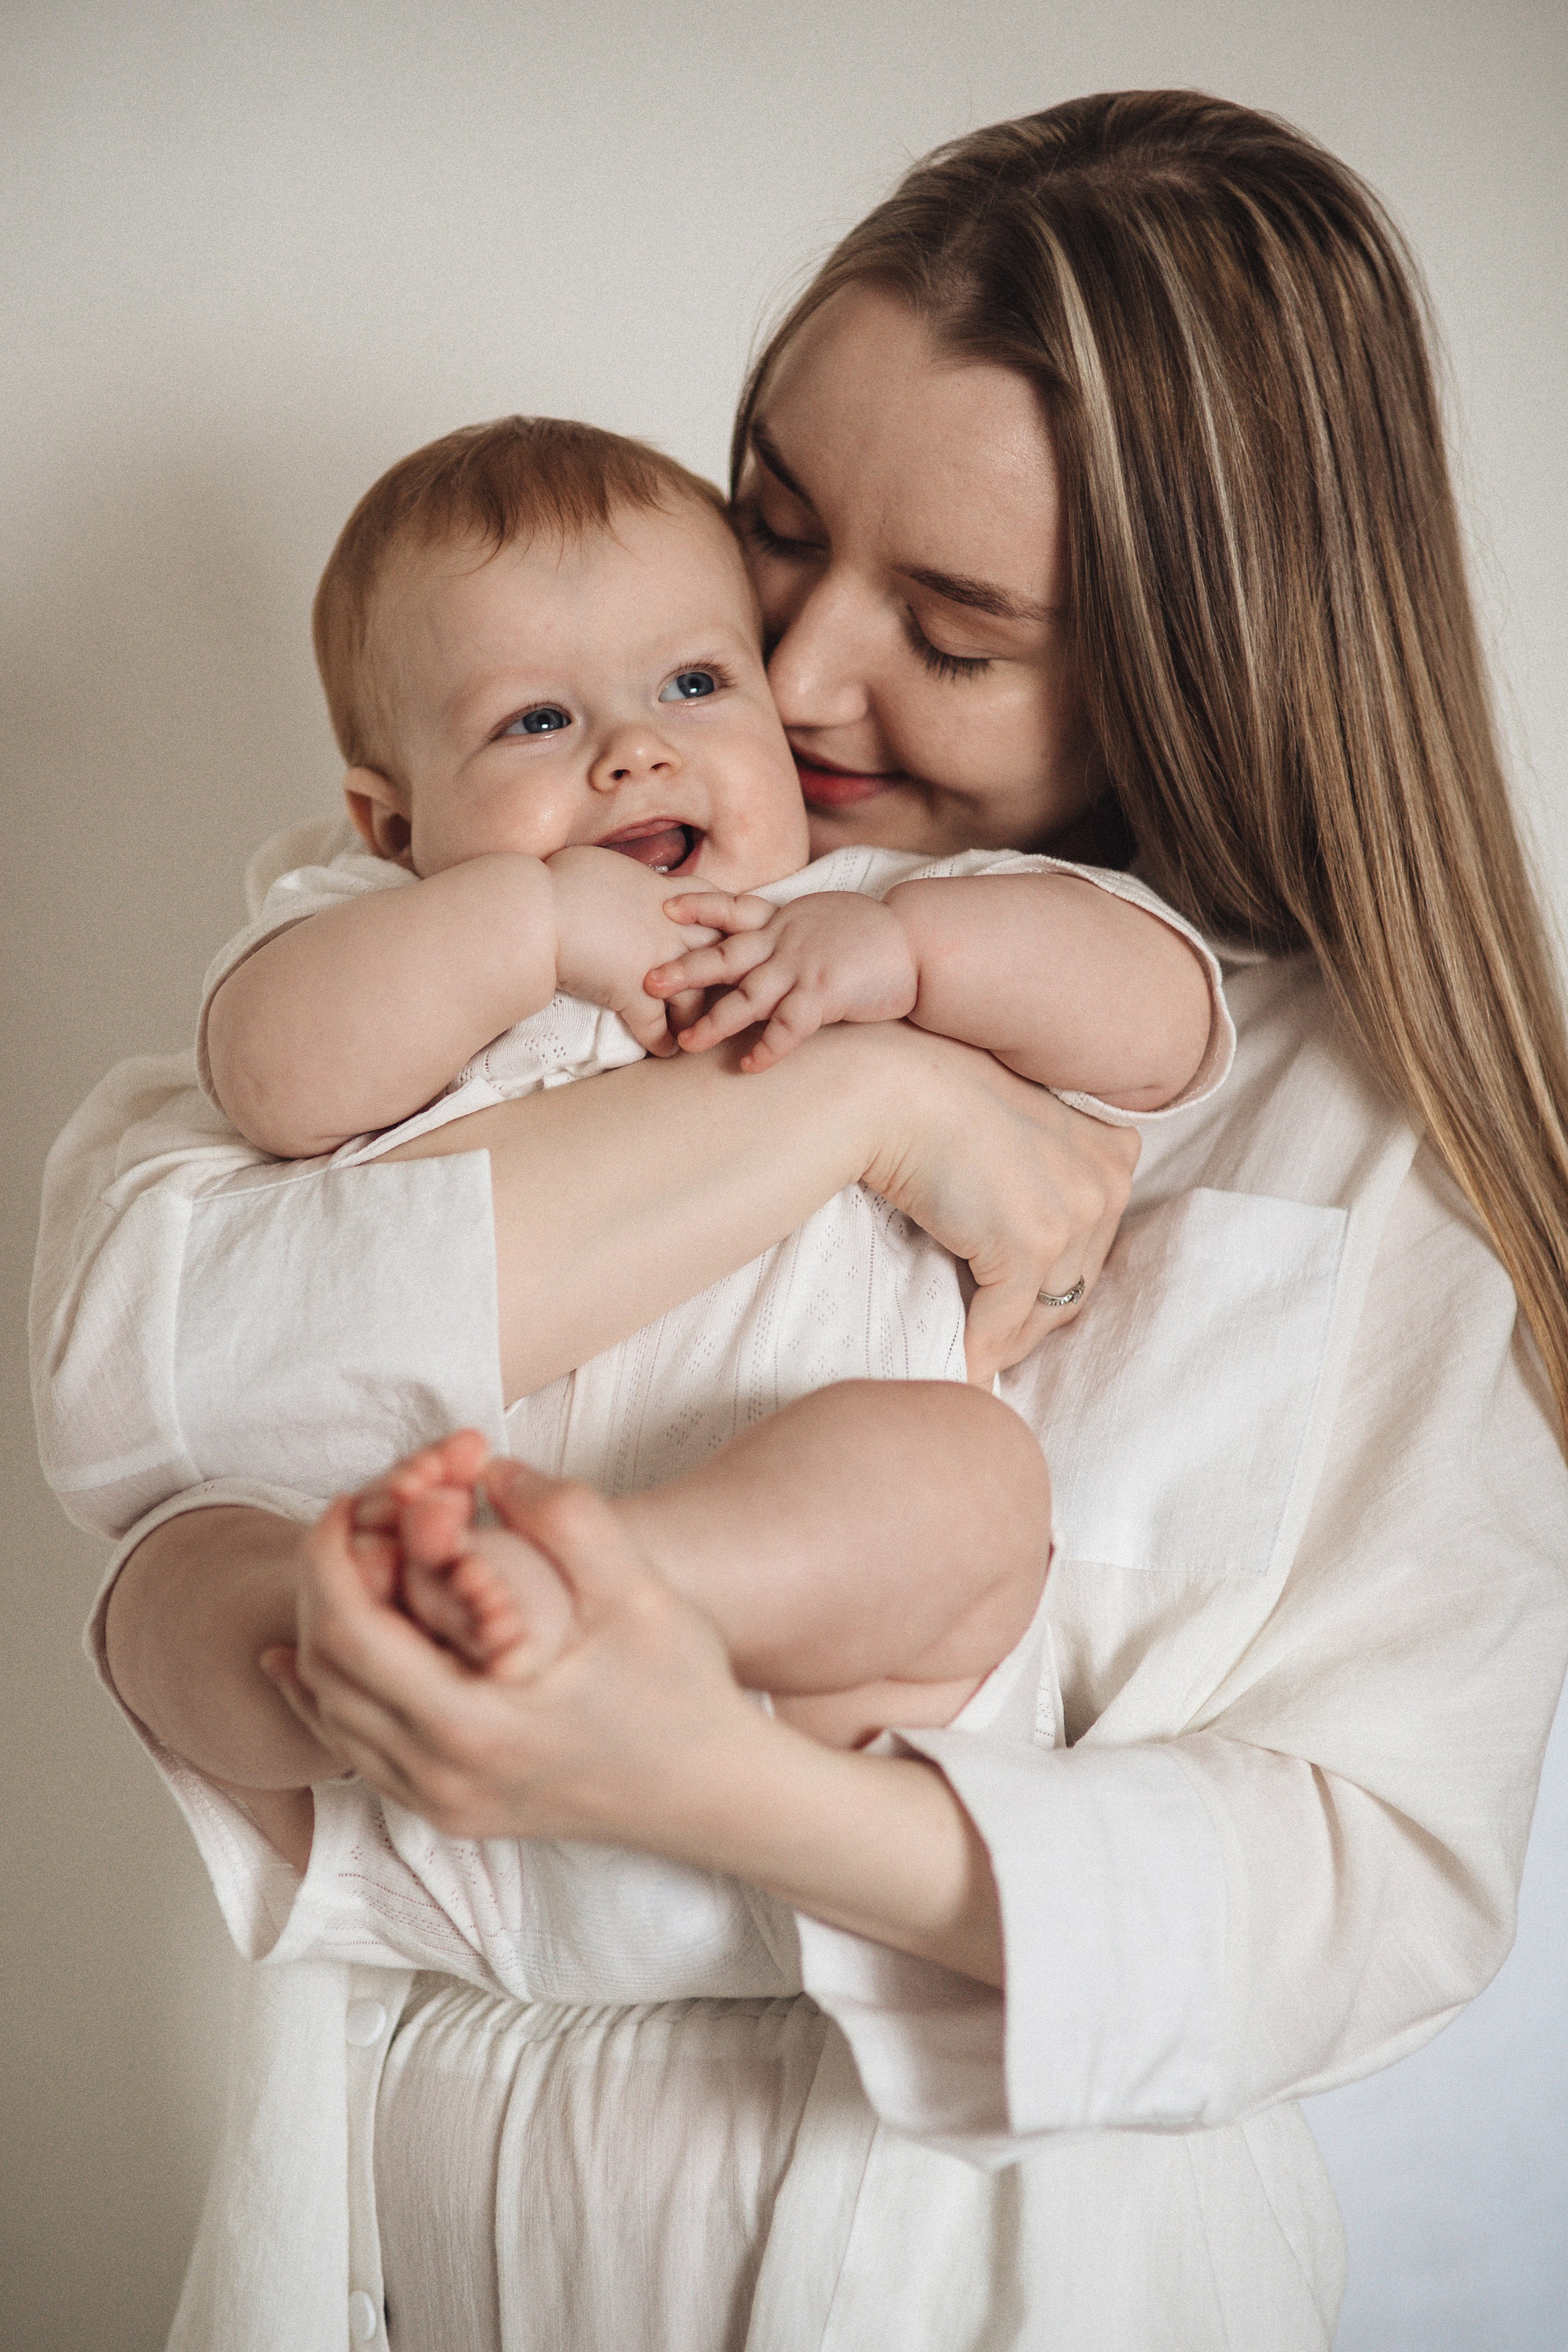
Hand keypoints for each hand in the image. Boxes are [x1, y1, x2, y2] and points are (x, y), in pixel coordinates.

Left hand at [262, 1459, 757, 1843]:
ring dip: (322, 1635)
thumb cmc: (680, 1689)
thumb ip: (568, 1515)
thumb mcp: (637, 1589)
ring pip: (331, 1715)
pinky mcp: (449, 1809)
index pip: (351, 1635)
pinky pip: (355, 1751)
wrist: (712, 1793)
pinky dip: (324, 1695)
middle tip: (349, 1523)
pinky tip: (302, 1659)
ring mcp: (440, 1801)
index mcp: (473, 1723)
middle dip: (323, 1585)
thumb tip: (495, 1470)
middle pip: (326, 1673)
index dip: (331, 1558)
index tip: (349, 1503)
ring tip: (344, 1568)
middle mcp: (440, 1774)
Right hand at [546, 846, 719, 1054]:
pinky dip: (662, 1043)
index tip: (727, 931)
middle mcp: (671, 929)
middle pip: (719, 953)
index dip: (723, 919)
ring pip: (696, 997)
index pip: (714, 904)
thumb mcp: (604, 864)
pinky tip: (665, 1052)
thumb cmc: (561, 880)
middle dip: (727, 972)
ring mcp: (657, 965)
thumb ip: (625, 877)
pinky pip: (656, 1027)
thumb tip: (618, 880)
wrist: (537, 912)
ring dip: (698, 1016)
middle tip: (730, 987)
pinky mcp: (633, 996)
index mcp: (666, 894)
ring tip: (697, 1028)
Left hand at [647, 890, 918, 1070]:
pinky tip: (748, 1066)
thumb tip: (768, 938)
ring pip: (747, 997)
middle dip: (684, 969)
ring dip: (714, 1021)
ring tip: (685, 1042)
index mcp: (784, 920)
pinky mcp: (824, 996)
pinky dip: (767, 1048)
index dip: (699, 907)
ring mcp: (802, 968)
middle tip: (646, 981)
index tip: (664, 905)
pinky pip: (788, 1027)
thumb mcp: (824, 917)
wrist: (917, 942)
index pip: (733, 908)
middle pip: (725, 956)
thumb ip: (791, 928)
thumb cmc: (873, 933)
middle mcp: (785, 942)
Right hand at [861, 1028, 1138, 1383]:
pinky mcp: (1029, 1244)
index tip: (1022, 1300)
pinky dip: (979, 1349)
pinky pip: (1004, 1321)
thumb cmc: (939, 1103)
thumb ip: (1048, 1178)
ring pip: (1047, 1309)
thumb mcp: (1021, 1130)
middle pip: (1079, 1281)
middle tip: (997, 1341)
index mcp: (1115, 1149)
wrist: (891, 1090)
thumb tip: (1032, 1260)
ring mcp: (1073, 1214)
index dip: (1057, 1276)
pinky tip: (960, 1364)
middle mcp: (1108, 1181)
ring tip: (979, 1359)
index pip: (1097, 1240)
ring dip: (1010, 1341)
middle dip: (1035, 1317)